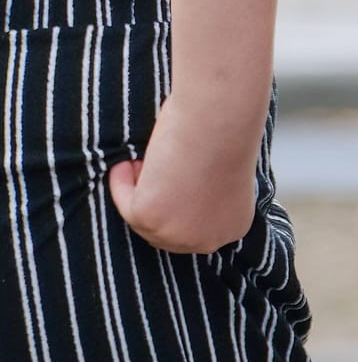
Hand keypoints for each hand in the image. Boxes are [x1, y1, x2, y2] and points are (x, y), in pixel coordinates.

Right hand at [107, 96, 259, 253]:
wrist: (219, 121)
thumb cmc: (224, 135)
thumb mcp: (220, 178)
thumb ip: (203, 198)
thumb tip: (174, 196)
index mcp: (233, 227)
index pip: (193, 233)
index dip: (172, 209)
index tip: (162, 184)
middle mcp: (209, 240)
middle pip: (164, 235)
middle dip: (151, 201)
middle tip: (144, 171)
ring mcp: (178, 234)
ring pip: (142, 221)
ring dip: (137, 189)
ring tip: (140, 160)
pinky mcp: (150, 219)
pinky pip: (125, 205)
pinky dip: (121, 182)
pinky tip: (129, 160)